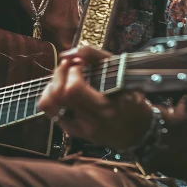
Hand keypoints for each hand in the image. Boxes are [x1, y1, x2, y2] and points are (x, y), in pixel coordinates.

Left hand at [38, 45, 152, 149]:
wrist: (137, 132)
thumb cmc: (132, 98)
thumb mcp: (122, 74)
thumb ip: (95, 56)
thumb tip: (69, 53)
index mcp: (106, 109)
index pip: (74, 89)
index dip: (72, 71)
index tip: (80, 65)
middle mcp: (91, 123)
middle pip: (58, 95)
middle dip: (59, 74)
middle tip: (68, 67)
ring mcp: (79, 130)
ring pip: (49, 105)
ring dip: (51, 85)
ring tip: (62, 78)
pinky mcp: (72, 132)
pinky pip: (51, 113)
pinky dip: (51, 97)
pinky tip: (62, 90)